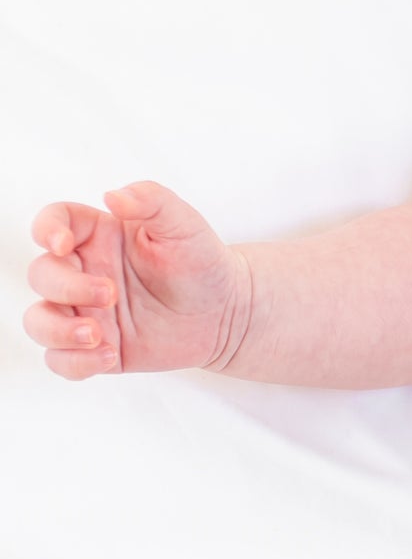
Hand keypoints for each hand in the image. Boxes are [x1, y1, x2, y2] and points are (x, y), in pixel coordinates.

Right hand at [25, 182, 247, 379]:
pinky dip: (75, 362)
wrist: (227, 312)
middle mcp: (84, 272)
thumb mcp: (185, 225)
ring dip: (57, 330)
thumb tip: (114, 196)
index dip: (46, 230)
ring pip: (38, 321)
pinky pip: (61, 359)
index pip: (53, 222)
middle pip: (42, 274)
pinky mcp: (97, 346)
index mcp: (98, 236)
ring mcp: (86, 311)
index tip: (62, 244)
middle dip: (67, 287)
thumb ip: (152, 201)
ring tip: (97, 335)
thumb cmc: (203, 263)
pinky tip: (109, 356)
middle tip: (112, 294)